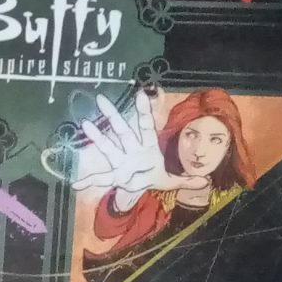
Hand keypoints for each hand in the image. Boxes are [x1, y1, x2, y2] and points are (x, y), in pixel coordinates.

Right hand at [67, 84, 182, 203]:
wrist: (142, 187)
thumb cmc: (157, 175)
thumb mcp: (173, 179)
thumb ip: (187, 179)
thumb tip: (205, 179)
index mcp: (149, 147)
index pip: (146, 126)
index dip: (144, 111)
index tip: (141, 94)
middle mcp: (133, 150)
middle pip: (122, 131)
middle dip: (113, 116)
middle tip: (101, 99)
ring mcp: (122, 161)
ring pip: (109, 147)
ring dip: (97, 137)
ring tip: (85, 125)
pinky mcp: (115, 175)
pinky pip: (102, 178)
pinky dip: (89, 180)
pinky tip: (76, 183)